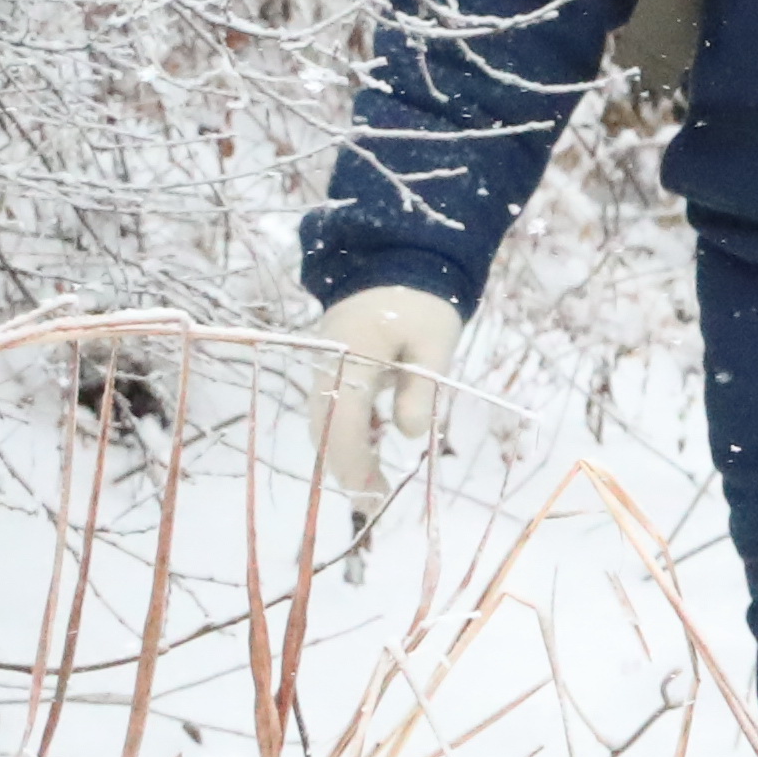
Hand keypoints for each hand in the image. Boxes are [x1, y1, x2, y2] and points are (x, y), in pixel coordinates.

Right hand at [311, 285, 464, 512]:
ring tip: (373, 480)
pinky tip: (372, 439)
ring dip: (342, 450)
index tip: (373, 496)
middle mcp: (325, 364)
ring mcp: (324, 362)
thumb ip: (421, 389)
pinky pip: (331, 402)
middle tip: (371, 501)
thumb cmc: (422, 300)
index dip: (354, 465)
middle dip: (344, 467)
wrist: (398, 255)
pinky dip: (345, 427)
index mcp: (348, 359)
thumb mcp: (434, 344)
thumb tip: (407, 435)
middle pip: (323, 428)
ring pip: (323, 418)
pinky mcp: (332, 360)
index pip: (341, 425)